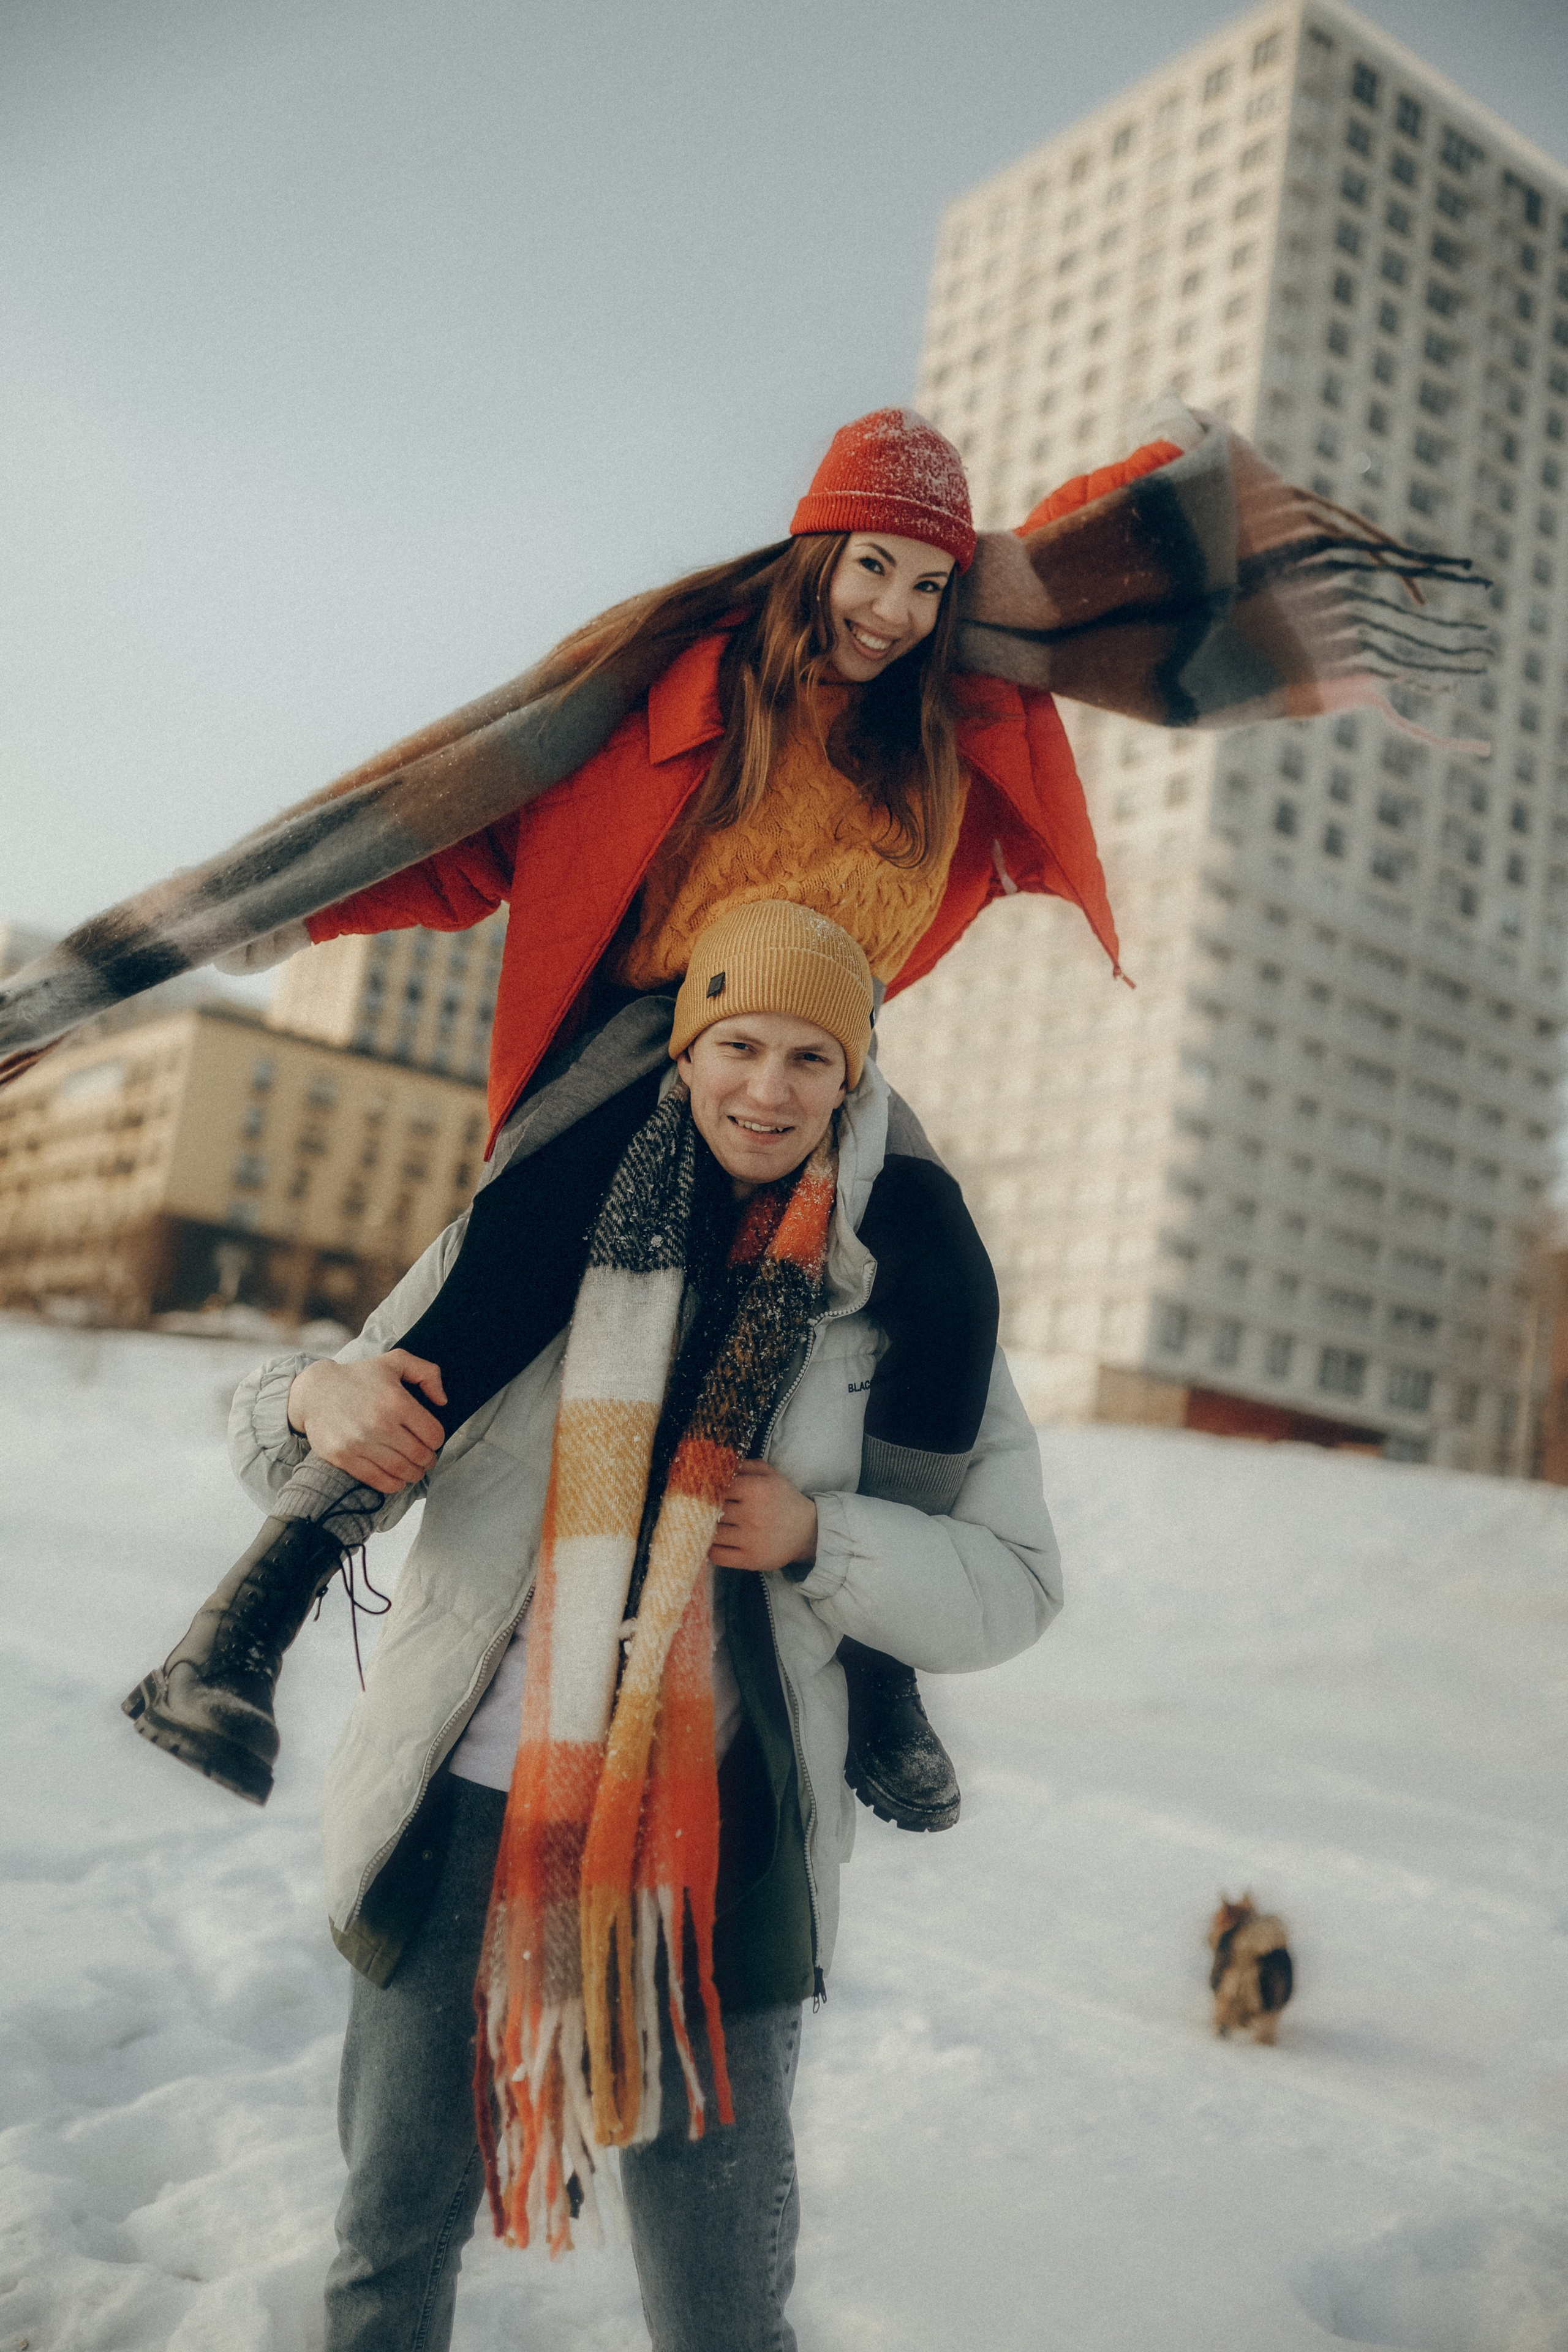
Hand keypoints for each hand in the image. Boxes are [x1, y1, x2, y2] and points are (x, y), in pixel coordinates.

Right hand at [285, 1350, 447, 1494]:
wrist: (314, 1392)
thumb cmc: (359, 1376)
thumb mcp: (395, 1361)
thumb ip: (427, 1373)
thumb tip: (442, 1401)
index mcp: (396, 1400)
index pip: (433, 1434)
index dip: (437, 1440)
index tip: (432, 1440)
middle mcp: (379, 1423)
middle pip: (420, 1455)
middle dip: (428, 1459)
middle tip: (426, 1458)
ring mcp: (360, 1443)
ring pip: (402, 1470)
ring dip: (414, 1474)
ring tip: (414, 1469)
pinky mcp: (344, 1457)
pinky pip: (378, 1480)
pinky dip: (393, 1484)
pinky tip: (398, 1479)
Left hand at [707, 1460, 816, 1574]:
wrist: (808, 1531)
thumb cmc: (784, 1500)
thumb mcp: (770, 1475)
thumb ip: (745, 1466)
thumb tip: (718, 1464)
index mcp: (755, 1489)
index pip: (717, 1487)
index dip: (709, 1489)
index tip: (706, 1492)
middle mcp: (752, 1514)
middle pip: (712, 1510)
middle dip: (707, 1510)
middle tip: (704, 1510)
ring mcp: (750, 1539)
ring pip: (712, 1533)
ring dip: (708, 1530)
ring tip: (711, 1526)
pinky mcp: (750, 1559)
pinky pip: (718, 1556)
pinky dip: (712, 1550)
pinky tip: (717, 1543)